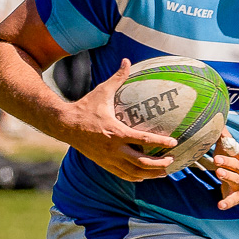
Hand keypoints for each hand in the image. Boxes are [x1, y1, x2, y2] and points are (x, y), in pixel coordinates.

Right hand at [60, 58, 176, 181]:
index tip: (174, 143)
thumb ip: (117, 78)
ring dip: (151, 174)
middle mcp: (113, 149)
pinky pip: (124, 175)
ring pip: (134, 173)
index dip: (160, 142)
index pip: (143, 140)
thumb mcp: (102, 91)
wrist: (64, 125)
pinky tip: (146, 175)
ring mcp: (108, 159)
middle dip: (159, 164)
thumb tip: (127, 60)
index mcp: (115, 132)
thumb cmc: (85, 107)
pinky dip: (137, 177)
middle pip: (141, 163)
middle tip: (173, 160)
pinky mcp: (104, 164)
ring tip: (165, 171)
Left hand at [211, 132, 238, 209]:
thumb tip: (218, 122)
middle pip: (235, 165)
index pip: (234, 151)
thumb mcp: (229, 152)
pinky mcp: (237, 196)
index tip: (222, 138)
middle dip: (226, 162)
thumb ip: (224, 139)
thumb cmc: (233, 164)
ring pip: (234, 179)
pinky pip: (232, 200)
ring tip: (218, 173)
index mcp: (238, 158)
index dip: (229, 145)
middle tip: (216, 159)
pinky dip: (227, 203)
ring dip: (227, 176)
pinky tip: (220, 206)